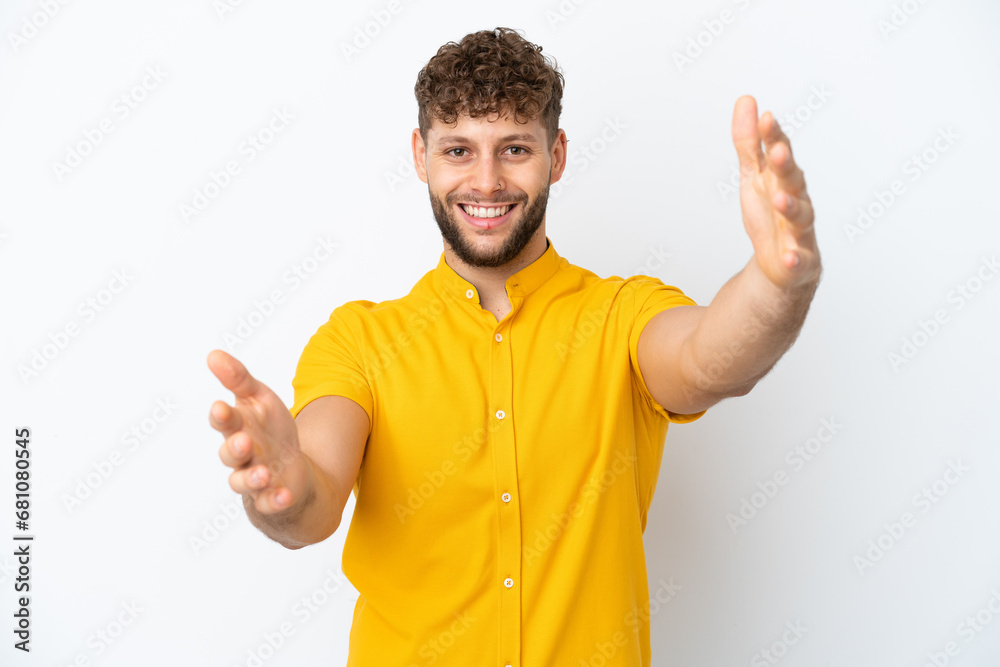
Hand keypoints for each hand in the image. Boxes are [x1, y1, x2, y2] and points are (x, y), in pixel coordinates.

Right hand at [208, 349, 307, 513]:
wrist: (291, 470)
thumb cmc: (270, 431)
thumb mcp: (260, 399)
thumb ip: (239, 379)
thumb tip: (213, 354)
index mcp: (238, 428)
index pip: (224, 422)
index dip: (222, 417)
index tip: (221, 407)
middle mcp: (242, 456)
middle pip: (230, 453)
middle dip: (235, 448)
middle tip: (244, 441)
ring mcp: (255, 478)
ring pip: (245, 481)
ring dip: (252, 477)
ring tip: (264, 473)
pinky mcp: (272, 498)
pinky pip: (270, 503)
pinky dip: (276, 500)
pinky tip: (284, 494)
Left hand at [732, 95, 820, 289]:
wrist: (782, 262)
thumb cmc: (769, 214)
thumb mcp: (753, 176)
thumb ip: (749, 142)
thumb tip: (746, 101)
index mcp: (784, 179)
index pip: (780, 152)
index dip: (774, 137)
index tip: (766, 119)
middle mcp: (796, 200)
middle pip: (793, 180)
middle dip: (785, 166)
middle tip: (777, 152)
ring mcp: (800, 230)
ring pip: (800, 217)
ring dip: (791, 207)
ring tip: (779, 199)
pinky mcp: (800, 260)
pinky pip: (799, 259)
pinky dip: (796, 258)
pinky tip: (790, 257)